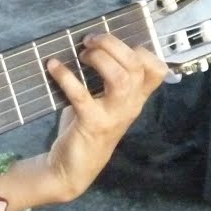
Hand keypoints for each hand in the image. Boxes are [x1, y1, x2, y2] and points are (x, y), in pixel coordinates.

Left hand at [43, 33, 167, 199]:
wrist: (72, 169)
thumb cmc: (87, 128)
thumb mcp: (103, 102)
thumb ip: (105, 79)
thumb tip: (88, 44)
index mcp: (136, 98)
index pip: (157, 70)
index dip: (140, 49)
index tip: (113, 42)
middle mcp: (130, 106)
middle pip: (136, 66)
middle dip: (112, 44)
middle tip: (89, 41)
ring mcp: (113, 116)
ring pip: (121, 79)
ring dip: (99, 58)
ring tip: (81, 53)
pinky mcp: (92, 124)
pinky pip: (82, 95)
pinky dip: (66, 76)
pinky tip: (53, 66)